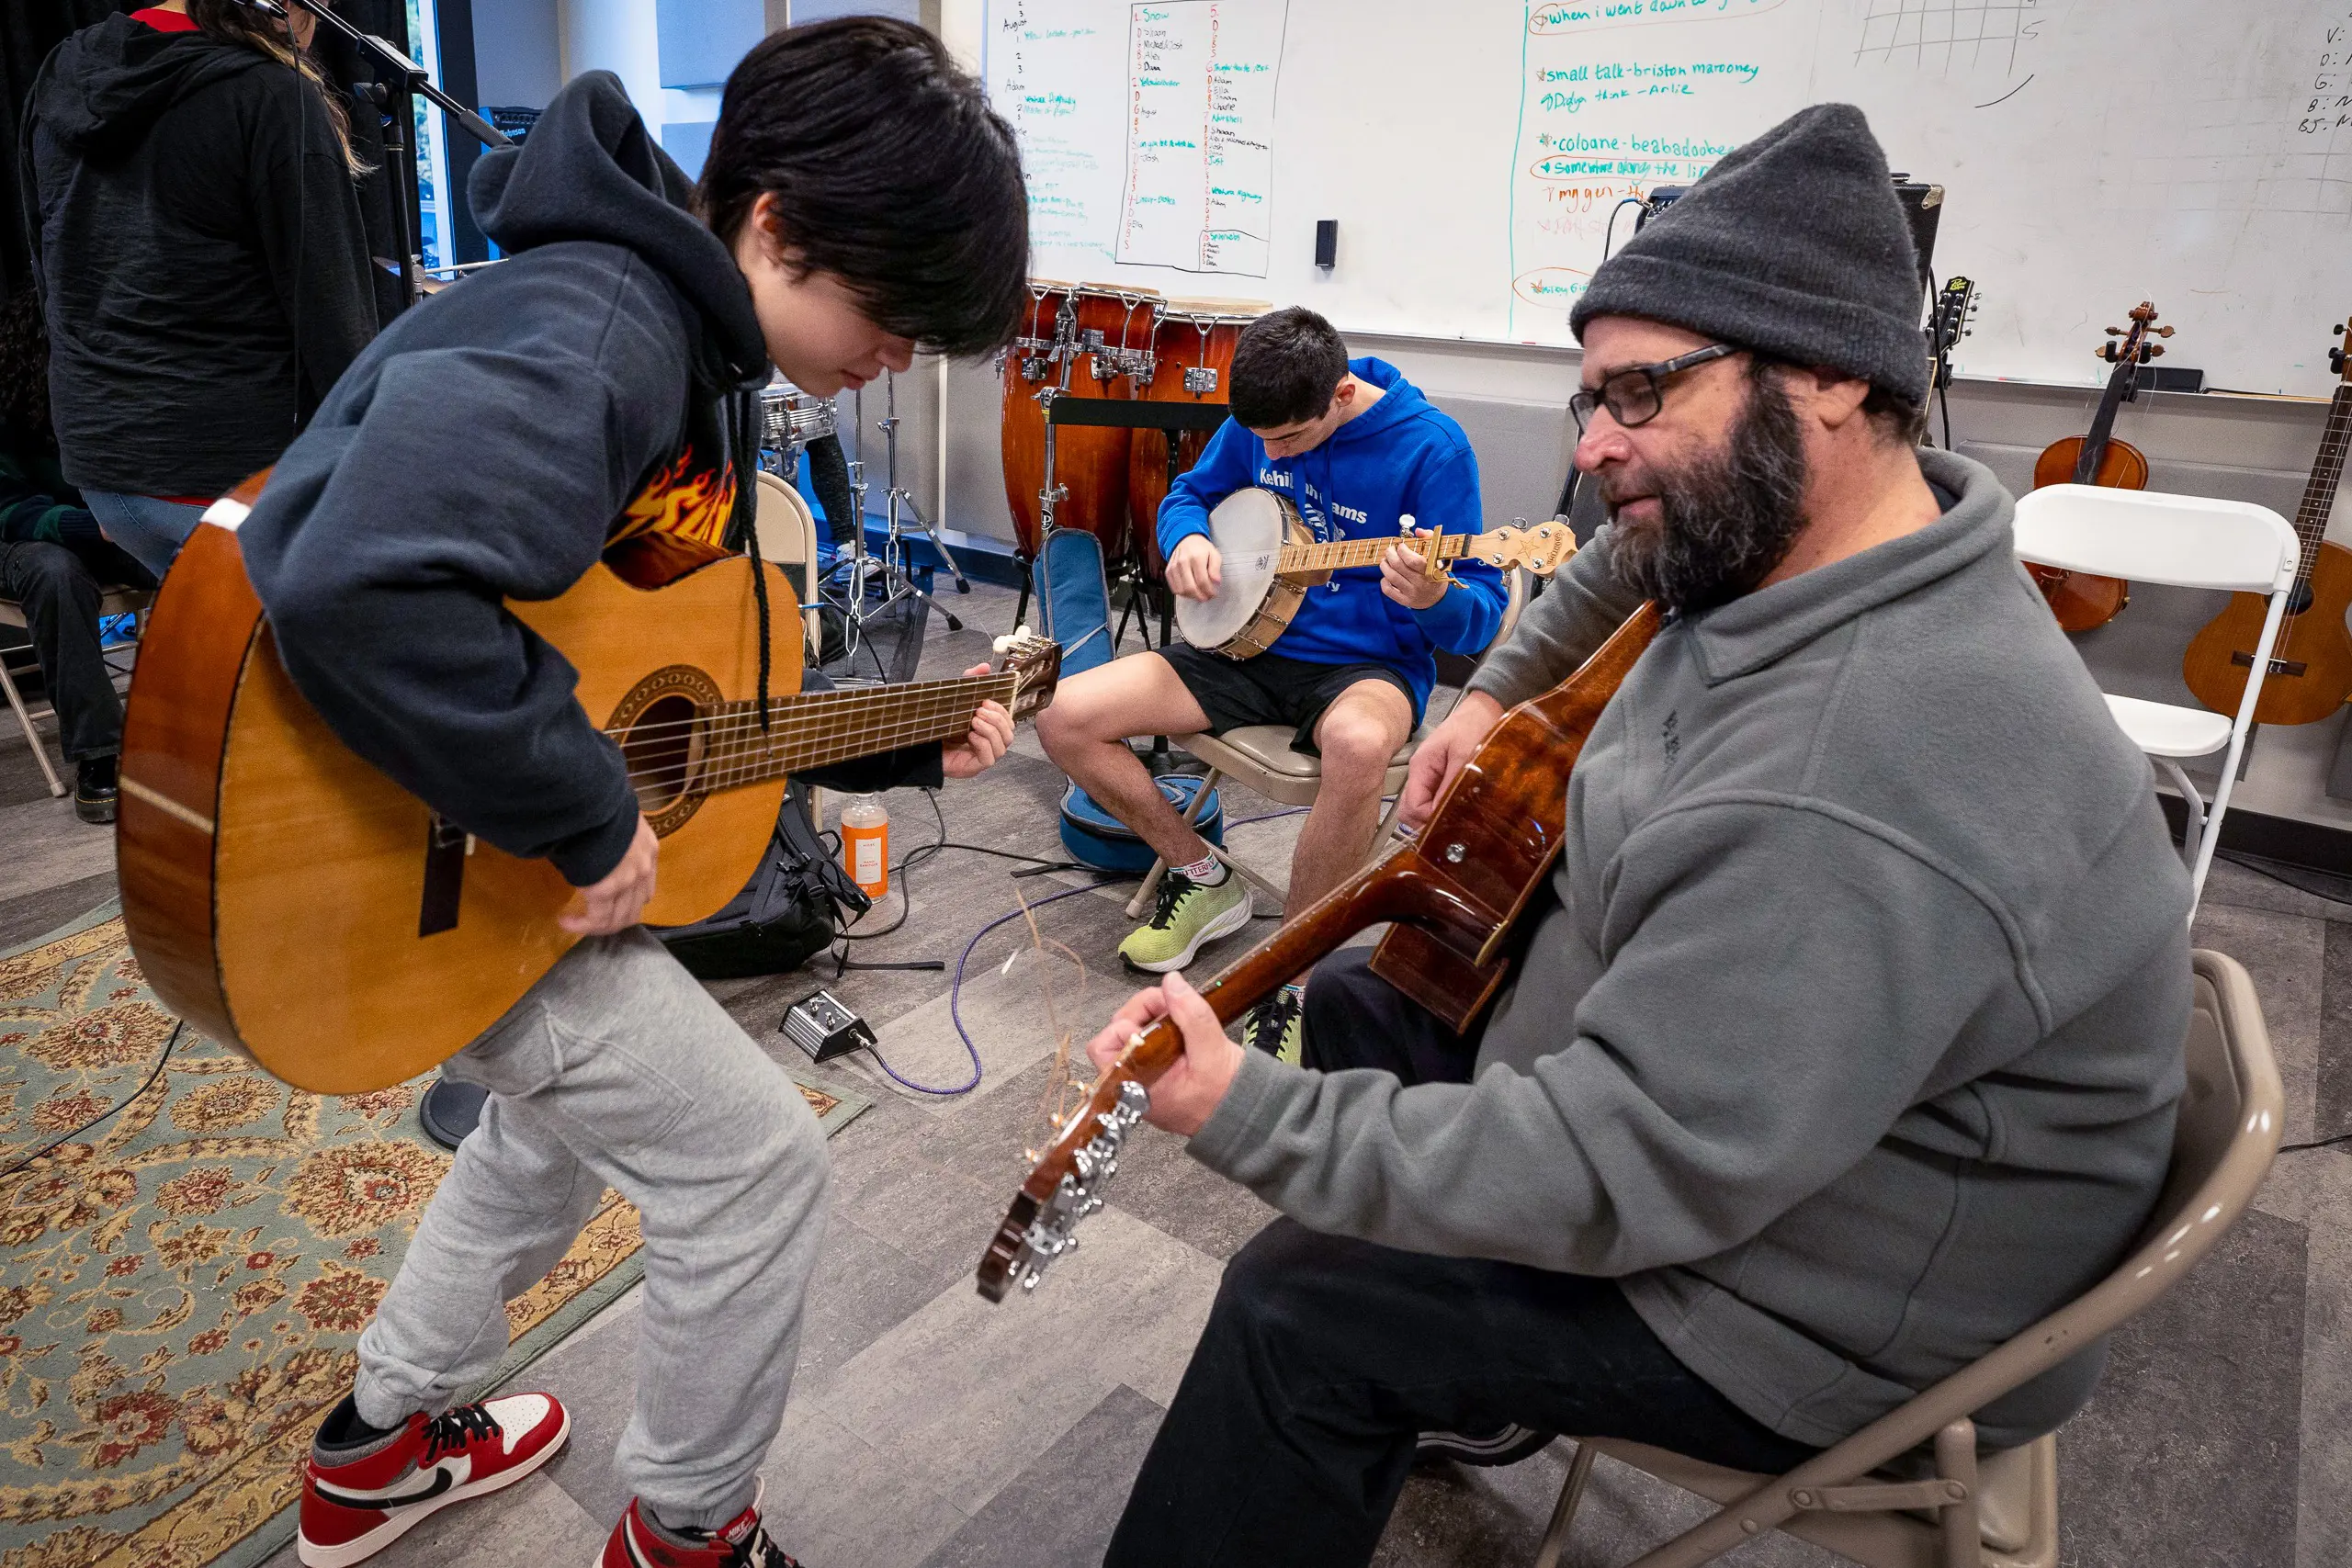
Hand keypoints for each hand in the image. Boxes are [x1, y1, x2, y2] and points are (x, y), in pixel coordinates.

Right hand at [562, 814, 658, 934]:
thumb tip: (591, 850)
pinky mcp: (605, 890)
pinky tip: (565, 921)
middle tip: (589, 920)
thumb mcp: (611, 819)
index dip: (626, 901)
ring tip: (574, 922)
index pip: (645, 887)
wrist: (587, 799)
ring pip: (618, 919)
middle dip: (612, 919)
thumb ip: (609, 840)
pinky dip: (580, 925)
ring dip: (596, 925)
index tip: (605, 902)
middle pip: (634, 909)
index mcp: (648, 848)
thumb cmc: (594, 803)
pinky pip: (596, 919)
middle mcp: (644, 868)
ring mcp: (628, 881)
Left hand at [943, 662, 1014, 778]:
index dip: (1002, 711)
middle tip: (979, 711)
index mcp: (988, 729)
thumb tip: (985, 666)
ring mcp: (983, 756)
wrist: (920, 744)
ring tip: (974, 721)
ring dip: (990, 731)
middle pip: (1009, 735)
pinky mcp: (974, 766)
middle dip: (997, 720)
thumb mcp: (957, 698)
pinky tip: (971, 737)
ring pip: (1002, 747)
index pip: (1008, 722)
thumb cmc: (940, 724)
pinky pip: (989, 758)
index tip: (987, 701)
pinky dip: (983, 745)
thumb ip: (971, 681)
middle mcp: (989, 743)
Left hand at [1083, 971, 1244, 1137]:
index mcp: (1136, 1084)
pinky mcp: (1155, 1072)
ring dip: (1152, 1019)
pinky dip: (1160, 1029)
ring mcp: (1143, 1078)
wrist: (1245, 1114)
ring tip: (1179, 1016)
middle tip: (1171, 1006)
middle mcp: (1133, 1083)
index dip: (1130, 1021)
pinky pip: (1146, 1045)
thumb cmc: (1225, 1092)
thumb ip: (1190, 1014)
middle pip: (1116, 1036)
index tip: (1162, 1011)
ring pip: (1131, 1038)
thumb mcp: (1212, 1050)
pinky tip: (1180, 1028)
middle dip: (1141, 1013)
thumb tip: (1171, 981)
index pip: (1104, 1046)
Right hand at [1165, 534, 1223, 601]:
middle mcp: (1183, 562)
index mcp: (1196, 558)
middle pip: (1191, 588)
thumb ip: (1216, 568)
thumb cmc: (1200, 548)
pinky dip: (1182, 593)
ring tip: (1199, 594)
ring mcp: (1174, 567)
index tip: (1213, 594)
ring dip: (1192, 596)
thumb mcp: (1214, 554)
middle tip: (1207, 597)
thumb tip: (1216, 581)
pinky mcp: (1168, 571)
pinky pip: (1174, 588)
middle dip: (1200, 596)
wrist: (1185, 539)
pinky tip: (1190, 591)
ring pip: (1181, 590)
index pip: (1202, 581)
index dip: (1209, 591)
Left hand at [1380, 530, 1448, 610]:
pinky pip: (1388, 590)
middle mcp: (1421, 584)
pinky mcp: (1405, 601)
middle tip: (1389, 550)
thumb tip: (1418, 531)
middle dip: (1390, 554)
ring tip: (1385, 560)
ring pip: (1391, 577)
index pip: (1413, 561)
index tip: (1400, 545)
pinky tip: (1387, 575)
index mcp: (1431, 572)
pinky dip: (1384, 580)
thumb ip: (1430, 539)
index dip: (1403, 551)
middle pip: (1399, 567)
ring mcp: (1412, 594)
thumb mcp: (1438, 556)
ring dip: (1384, 565)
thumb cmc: (1436, 572)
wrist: (1438, 598)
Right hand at [1400, 689, 1501, 829]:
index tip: (1448, 824)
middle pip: (1411, 811)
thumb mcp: (1465, 756)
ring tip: (1458, 819)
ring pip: (1422, 808)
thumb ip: (1450, 787)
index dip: (1427, 820)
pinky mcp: (1441, 778)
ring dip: (1435, 817)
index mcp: (1420, 766)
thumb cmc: (1475, 725)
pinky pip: (1435, 801)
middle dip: (1427, 823)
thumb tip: (1440, 816)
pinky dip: (1444, 809)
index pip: (1411, 807)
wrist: (1486, 710)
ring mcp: (1430, 777)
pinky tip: (1460, 809)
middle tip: (1452, 828)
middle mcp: (1421, 773)